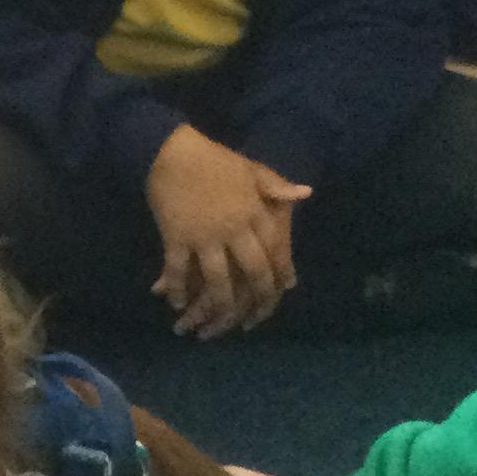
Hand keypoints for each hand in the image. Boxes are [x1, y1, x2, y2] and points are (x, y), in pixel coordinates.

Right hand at [144, 128, 310, 337]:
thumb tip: (305, 194)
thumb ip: (276, 186)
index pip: (276, 249)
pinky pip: (178, 270)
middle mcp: (234, 228)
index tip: (283, 290)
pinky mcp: (177, 238)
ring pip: (217, 280)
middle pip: (253, 271)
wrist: (172, 151)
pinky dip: (176, 289)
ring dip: (217, 305)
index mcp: (255, 211)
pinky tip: (176, 304)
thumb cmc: (213, 160)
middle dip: (257, 298)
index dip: (281, 272)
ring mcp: (204, 236)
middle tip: (254, 319)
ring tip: (214, 323)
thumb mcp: (250, 169)